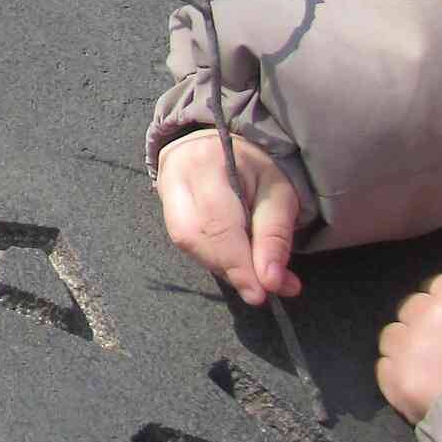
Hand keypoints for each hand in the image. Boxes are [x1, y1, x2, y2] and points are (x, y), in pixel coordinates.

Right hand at [155, 130, 303, 305]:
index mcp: (206, 163)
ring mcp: (164, 194)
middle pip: (194, 236)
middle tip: (262, 288)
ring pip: (187, 244)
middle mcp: (175, 177)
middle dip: (230, 268)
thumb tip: (272, 283)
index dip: (237, 263)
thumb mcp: (279, 194)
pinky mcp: (163, 211)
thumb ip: (275, 237)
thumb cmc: (255, 170)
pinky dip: (214, 260)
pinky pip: (186, 244)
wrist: (219, 148)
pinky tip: (234, 261)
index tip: (261, 294)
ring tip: (253, 273)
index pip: (217, 222)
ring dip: (222, 267)